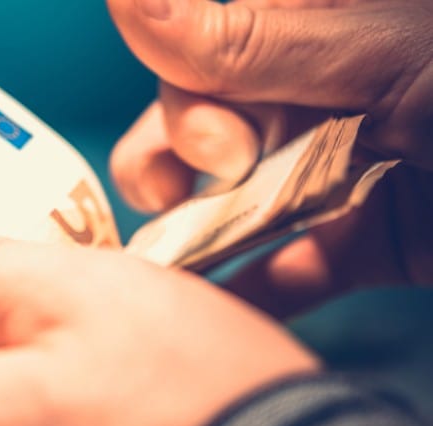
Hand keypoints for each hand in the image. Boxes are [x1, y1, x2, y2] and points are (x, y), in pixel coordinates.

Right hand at [108, 0, 432, 317]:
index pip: (198, 43)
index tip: (218, 136)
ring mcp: (337, 163)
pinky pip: (289, 261)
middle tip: (225, 172)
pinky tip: (218, 304)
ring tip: (180, 252)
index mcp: (317, 25)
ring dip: (196, 223)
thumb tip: (130, 1)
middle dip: (186, 153)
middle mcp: (317, 87)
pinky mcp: (363, 235)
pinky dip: (253, 287)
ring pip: (230, 191)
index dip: (183, 86)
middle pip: (199, 118)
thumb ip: (251, 40)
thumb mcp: (385, 56)